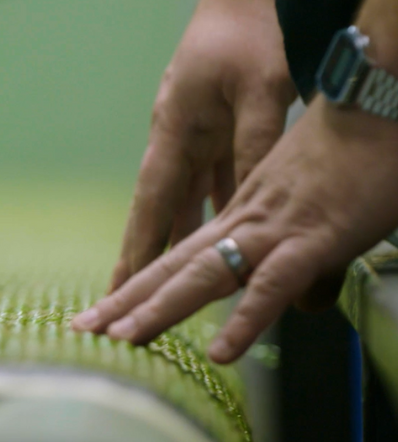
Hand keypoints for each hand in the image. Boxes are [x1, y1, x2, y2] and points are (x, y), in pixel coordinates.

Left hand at [74, 97, 397, 363]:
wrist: (375, 103)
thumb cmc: (353, 154)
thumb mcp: (318, 214)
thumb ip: (304, 264)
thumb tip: (301, 305)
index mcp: (238, 211)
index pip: (176, 252)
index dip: (139, 281)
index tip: (106, 310)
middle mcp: (240, 219)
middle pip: (172, 264)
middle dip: (128, 299)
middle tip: (85, 328)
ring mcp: (269, 227)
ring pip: (204, 273)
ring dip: (162, 307)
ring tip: (123, 338)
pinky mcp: (308, 236)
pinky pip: (271, 284)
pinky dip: (245, 319)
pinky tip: (221, 350)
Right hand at [109, 4, 295, 292]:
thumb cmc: (249, 31)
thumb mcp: (262, 89)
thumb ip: (256, 146)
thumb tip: (252, 202)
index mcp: (175, 128)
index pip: (153, 202)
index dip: (139, 249)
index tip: (120, 290)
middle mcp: (177, 135)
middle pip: (159, 207)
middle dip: (146, 254)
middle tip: (127, 300)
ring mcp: (193, 131)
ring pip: (185, 196)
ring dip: (177, 235)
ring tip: (168, 281)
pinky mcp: (213, 125)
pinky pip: (210, 177)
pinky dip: (210, 208)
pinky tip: (215, 231)